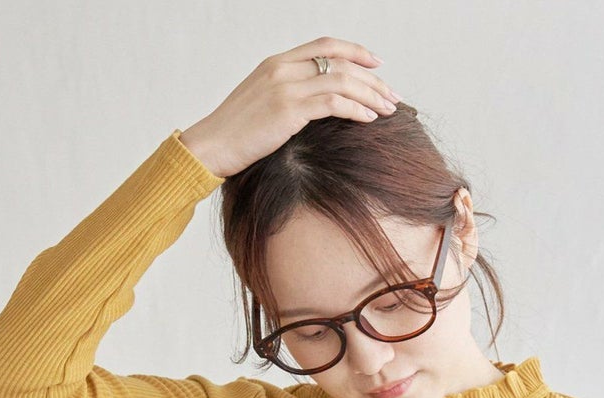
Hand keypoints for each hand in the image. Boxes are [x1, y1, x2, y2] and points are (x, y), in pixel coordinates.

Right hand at [178, 36, 401, 178]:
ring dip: (370, 95)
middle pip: (340, 62)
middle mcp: (283, 68)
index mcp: (277, 63)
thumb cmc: (235, 134)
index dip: (355, 51)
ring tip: (388, 110)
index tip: (377, 65)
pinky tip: (369, 119)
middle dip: (372, 79)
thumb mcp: (261, 105)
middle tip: (393, 95)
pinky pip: (333, 103)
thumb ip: (286, 96)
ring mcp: (285, 87)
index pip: (325, 46)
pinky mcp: (288, 109)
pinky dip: (355, 109)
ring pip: (341, 81)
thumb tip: (313, 107)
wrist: (211, 145)